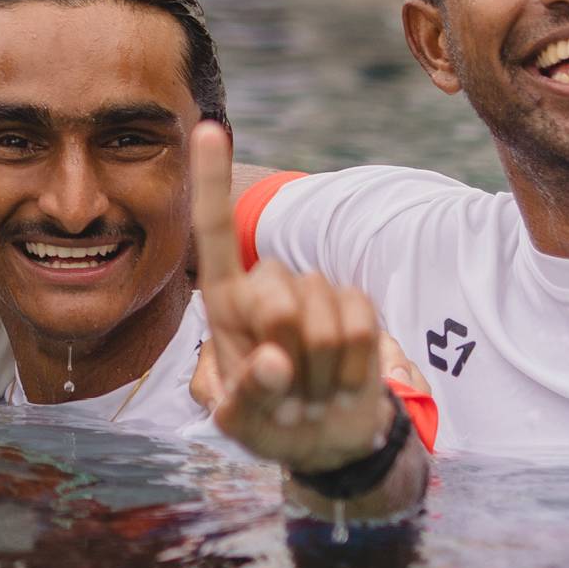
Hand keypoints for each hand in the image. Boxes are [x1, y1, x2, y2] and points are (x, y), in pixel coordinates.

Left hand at [183, 122, 401, 473]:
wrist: (325, 438)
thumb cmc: (268, 423)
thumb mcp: (242, 423)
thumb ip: (248, 396)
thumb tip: (273, 362)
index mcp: (225, 302)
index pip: (214, 233)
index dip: (211, 182)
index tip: (208, 129)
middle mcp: (268, 287)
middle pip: (278, 295)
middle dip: (285, 348)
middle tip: (286, 387)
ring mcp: (314, 294)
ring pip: (323, 312)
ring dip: (320, 367)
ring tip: (310, 387)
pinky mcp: (356, 307)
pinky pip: (360, 319)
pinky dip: (354, 361)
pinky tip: (342, 380)